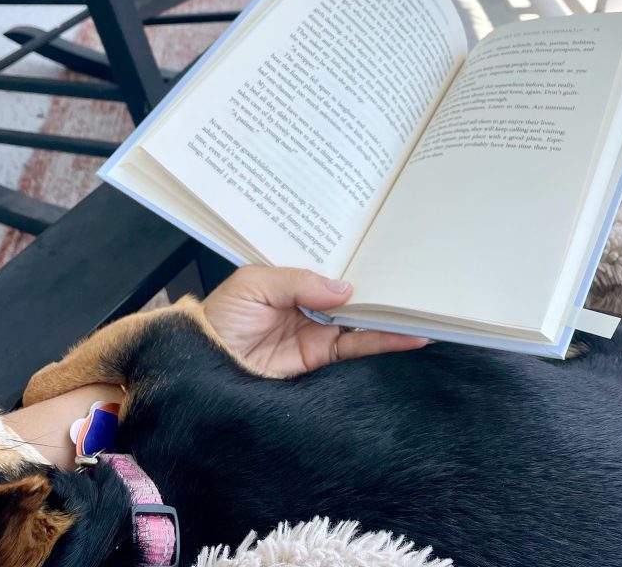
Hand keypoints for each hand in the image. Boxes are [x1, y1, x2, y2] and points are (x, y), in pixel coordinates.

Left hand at [202, 265, 428, 376]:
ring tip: (424, 308)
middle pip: (354, 295)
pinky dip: (384, 343)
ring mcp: (316, 333)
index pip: (333, 269)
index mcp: (292, 281)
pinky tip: (409, 336)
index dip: (361, 262)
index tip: (391, 253)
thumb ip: (298, 282)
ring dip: (391, 316)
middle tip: (417, 280)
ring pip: (362, 322)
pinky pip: (356, 349)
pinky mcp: (319, 361)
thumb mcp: (253, 284)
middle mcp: (309, 305)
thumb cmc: (217, 319)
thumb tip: (347, 289)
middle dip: (383, 287)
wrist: (198, 368)